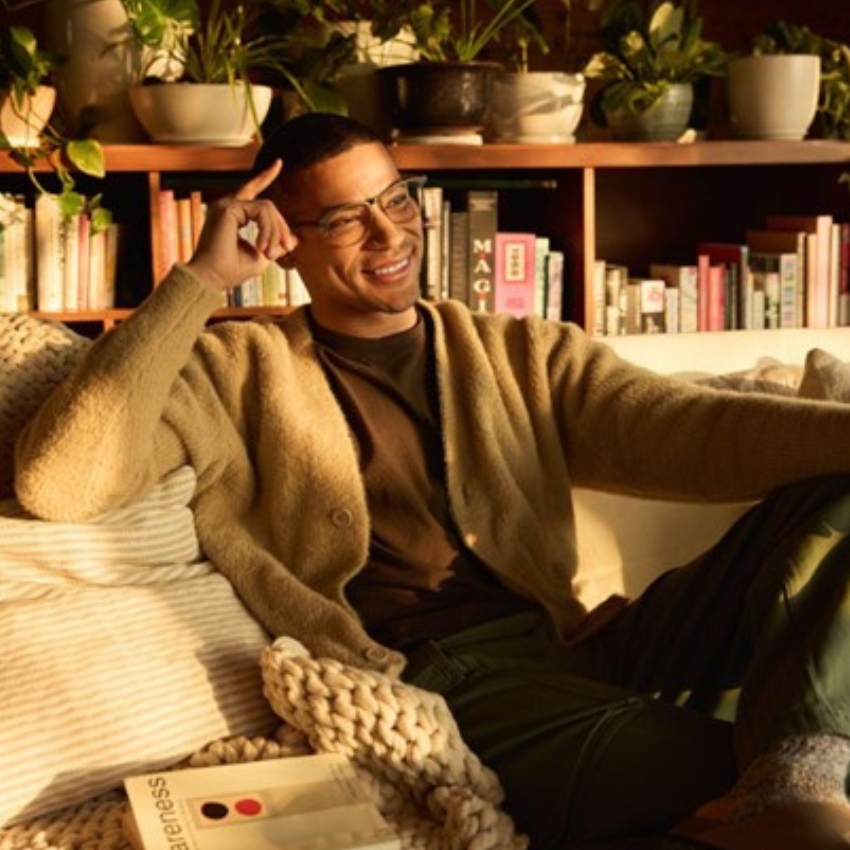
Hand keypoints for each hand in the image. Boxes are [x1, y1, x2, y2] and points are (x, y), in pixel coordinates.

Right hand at [185, 159, 298, 291]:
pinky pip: (262, 211)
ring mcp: (226, 204)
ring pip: (267, 208)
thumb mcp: (260, 257)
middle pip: (267, 206)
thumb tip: (293, 239)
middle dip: (281, 227)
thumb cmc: (230, 271)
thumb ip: (275, 245)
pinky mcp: (228, 208)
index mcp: (231, 215)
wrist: (210, 279)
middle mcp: (227, 206)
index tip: (279, 163)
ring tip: (268, 252)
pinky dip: (268, 230)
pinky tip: (262, 246)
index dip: (265, 176)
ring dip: (275, 231)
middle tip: (285, 249)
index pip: (252, 191)